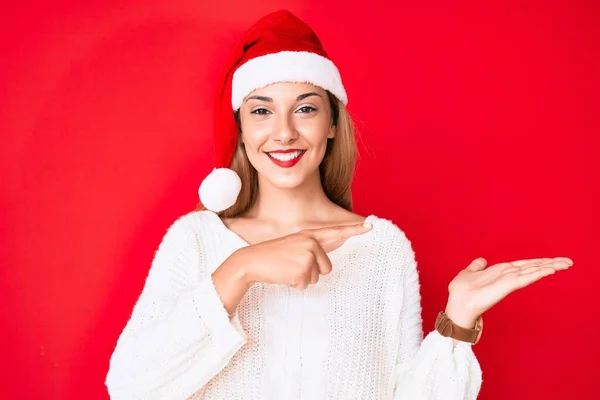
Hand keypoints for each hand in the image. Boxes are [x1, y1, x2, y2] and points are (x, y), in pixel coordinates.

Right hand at [234, 221, 372, 289]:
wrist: (252, 261)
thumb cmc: (273, 257)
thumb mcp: (293, 246)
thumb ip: (311, 249)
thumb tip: (325, 263)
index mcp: (309, 235)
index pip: (336, 231)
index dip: (355, 229)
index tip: (371, 226)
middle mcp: (311, 242)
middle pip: (327, 268)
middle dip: (312, 272)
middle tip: (293, 266)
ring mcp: (308, 255)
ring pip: (317, 277)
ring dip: (303, 278)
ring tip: (288, 269)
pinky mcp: (303, 269)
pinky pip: (307, 284)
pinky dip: (296, 284)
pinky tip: (284, 275)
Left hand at [444, 257, 573, 327]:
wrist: (457, 307)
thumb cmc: (460, 293)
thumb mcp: (467, 274)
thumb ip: (476, 267)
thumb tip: (482, 260)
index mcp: (498, 272)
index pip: (521, 265)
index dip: (536, 262)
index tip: (552, 260)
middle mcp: (506, 276)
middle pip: (531, 267)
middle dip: (549, 264)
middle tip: (568, 262)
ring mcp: (507, 282)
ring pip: (531, 271)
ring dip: (549, 267)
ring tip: (566, 264)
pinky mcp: (506, 286)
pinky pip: (525, 278)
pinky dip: (537, 273)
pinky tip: (550, 270)